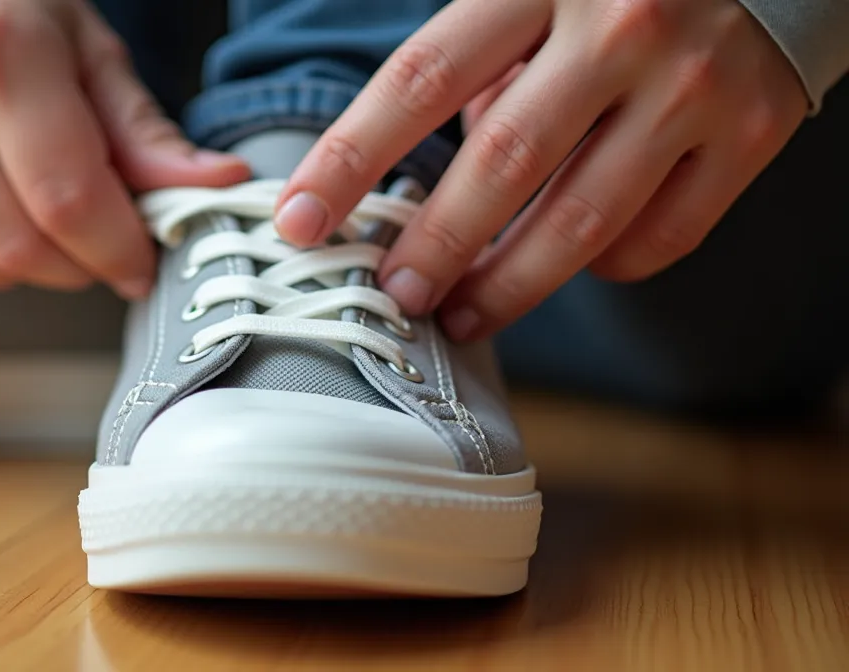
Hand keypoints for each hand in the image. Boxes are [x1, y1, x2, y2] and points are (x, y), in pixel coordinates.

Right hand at [0, 0, 248, 296]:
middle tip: (104, 244)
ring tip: (49, 216)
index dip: (117, 248)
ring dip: (33, 265)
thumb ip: (139, 125)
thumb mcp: (76, 36)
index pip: (68, 197)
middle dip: (79, 266)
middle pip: (21, 246)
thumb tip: (215, 185)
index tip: (143, 261)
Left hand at [276, 0, 806, 339]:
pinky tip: (573, 266)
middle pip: (499, 163)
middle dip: (433, 245)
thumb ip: (477, 59)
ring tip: (461, 316)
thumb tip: (427, 178)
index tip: (301, 222)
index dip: (349, 160)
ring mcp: (693, 84)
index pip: (418, 81)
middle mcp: (620, 28)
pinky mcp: (752, 131)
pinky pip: (659, 236)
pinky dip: (605, 267)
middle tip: (393, 294)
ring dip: (508, 285)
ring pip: (579, 220)